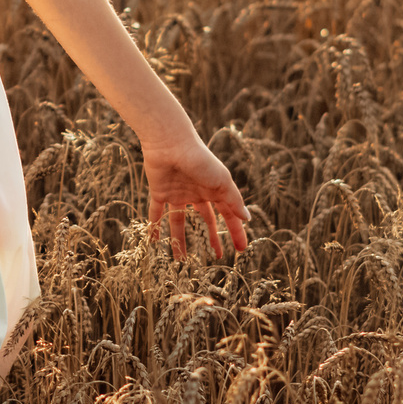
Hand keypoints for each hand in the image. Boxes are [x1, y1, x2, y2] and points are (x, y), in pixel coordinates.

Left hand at [142, 134, 249, 259]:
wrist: (170, 143)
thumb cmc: (200, 160)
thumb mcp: (222, 181)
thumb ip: (234, 200)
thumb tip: (247, 219)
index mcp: (214, 190)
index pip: (228, 215)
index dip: (235, 231)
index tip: (241, 250)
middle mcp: (196, 193)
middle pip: (206, 220)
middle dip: (212, 238)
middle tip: (217, 257)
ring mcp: (177, 193)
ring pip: (179, 221)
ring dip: (180, 240)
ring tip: (180, 260)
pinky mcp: (159, 192)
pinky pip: (156, 213)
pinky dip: (155, 226)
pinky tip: (154, 241)